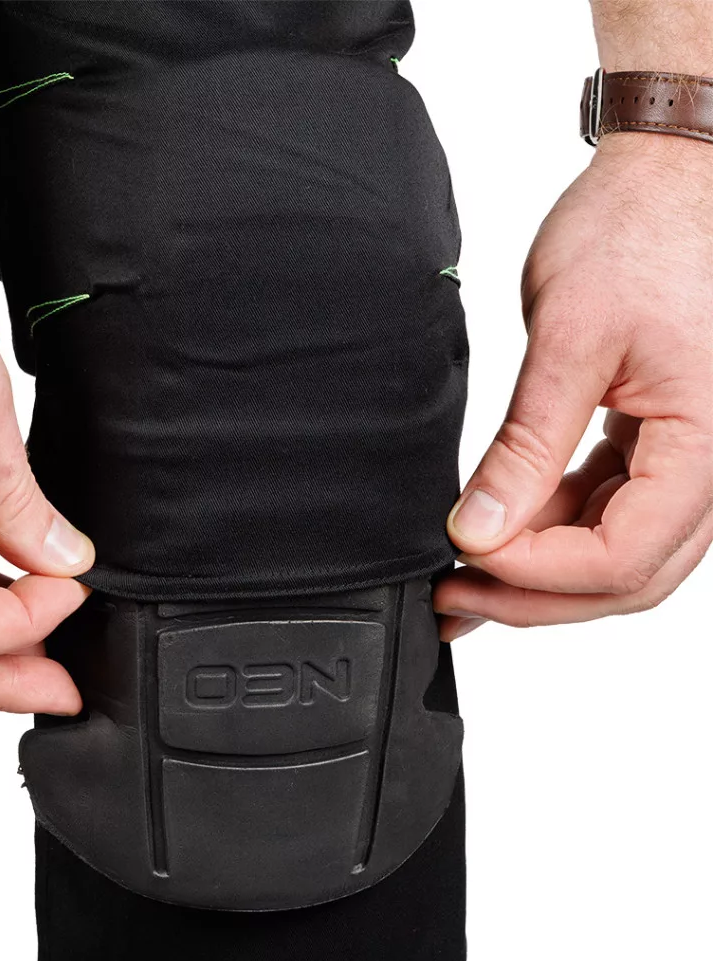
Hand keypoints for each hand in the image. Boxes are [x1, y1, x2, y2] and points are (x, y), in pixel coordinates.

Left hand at [434, 132, 712, 640]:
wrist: (664, 181)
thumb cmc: (637, 232)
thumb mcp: (571, 340)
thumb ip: (527, 447)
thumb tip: (479, 530)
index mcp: (706, 443)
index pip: (624, 555)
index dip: (538, 574)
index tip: (466, 557)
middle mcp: (708, 465)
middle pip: (626, 576)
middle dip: (535, 597)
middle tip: (455, 597)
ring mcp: (683, 459)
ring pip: (616, 554)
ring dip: (539, 573)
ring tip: (462, 574)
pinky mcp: (652, 446)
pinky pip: (605, 512)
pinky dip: (550, 531)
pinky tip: (497, 531)